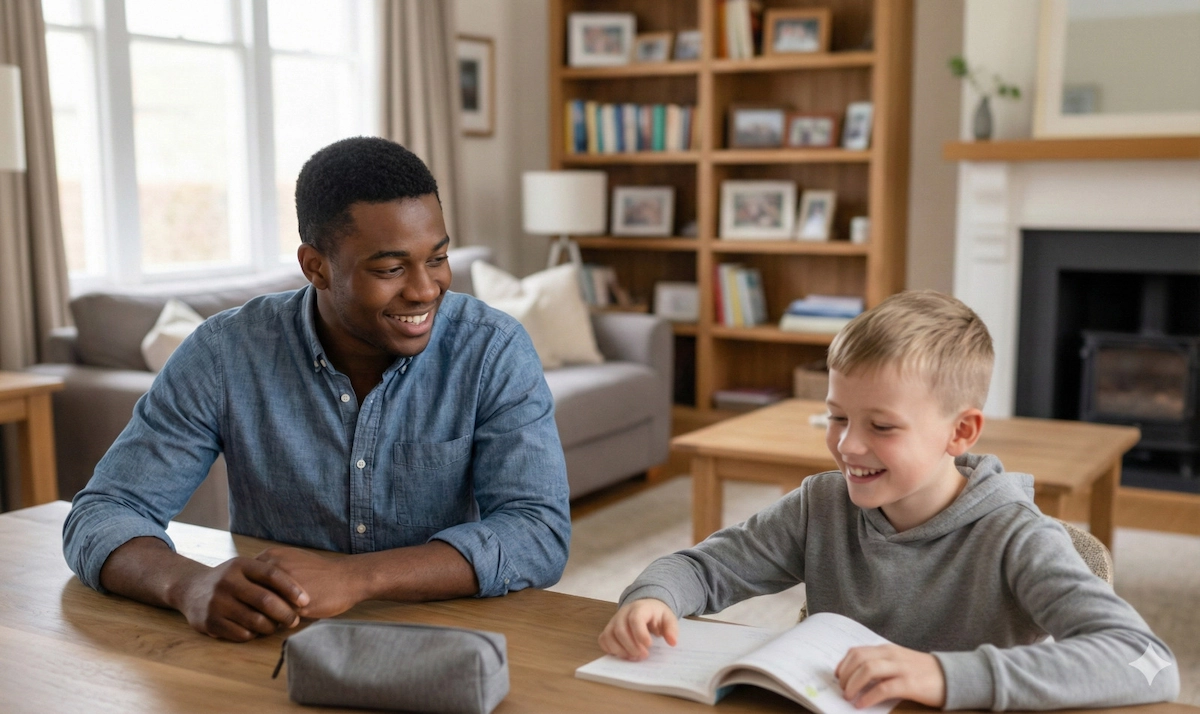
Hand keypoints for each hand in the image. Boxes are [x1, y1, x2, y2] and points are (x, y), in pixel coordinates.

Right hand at [172, 556, 308, 641]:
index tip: (306, 601)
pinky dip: (254, 634)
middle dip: (286, 613)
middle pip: (265, 600)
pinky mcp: (209, 622)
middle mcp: (227, 581)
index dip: (292, 588)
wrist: (191, 589)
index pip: (272, 575)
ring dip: (271, 626)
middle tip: (295, 620)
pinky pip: (241, 634)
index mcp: (240, 565)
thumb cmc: (230, 579)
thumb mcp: (245, 568)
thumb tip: (302, 593)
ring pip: (255, 620)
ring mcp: (217, 602)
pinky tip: (257, 631)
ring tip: (276, 625)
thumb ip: (268, 575)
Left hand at [255, 547, 363, 618]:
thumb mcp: (293, 559)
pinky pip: (273, 619)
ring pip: (257, 608)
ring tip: (265, 622)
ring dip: (258, 617)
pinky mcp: (292, 605)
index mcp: (271, 556)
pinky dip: (272, 625)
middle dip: (247, 606)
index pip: (243, 579)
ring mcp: (281, 587)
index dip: (245, 593)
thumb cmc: (320, 572)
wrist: (347, 578)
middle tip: (251, 615)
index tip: (249, 601)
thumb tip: (249, 585)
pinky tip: (278, 625)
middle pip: (246, 594)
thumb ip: (271, 569)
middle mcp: (272, 569)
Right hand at [598, 598, 678, 660]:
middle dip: (631, 646)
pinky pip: (603, 640)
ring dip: (620, 650)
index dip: (640, 633)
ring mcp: (614, 621)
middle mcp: (623, 613)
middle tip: (643, 655)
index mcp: (639, 608)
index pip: (635, 618)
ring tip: (633, 657)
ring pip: (609, 635)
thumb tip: (672, 642)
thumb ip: (671, 629)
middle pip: (620, 629)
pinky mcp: (609, 629)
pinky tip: (623, 655)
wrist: (646, 606)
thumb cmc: (657, 615)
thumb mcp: (668, 618)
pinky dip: (610, 649)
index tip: (649, 645)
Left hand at [835, 644, 946, 708]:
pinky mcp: (910, 684)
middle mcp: (892, 655)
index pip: (857, 652)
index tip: (837, 677)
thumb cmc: (922, 672)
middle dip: (845, 675)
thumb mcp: (899, 662)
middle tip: (842, 689)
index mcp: (887, 650)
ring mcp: (901, 668)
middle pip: (859, 659)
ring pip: (868, 669)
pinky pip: (883, 688)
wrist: (952, 676)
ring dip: (853, 684)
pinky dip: (868, 696)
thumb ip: (880, 665)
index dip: (843, 664)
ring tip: (849, 696)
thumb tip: (855, 678)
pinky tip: (862, 704)